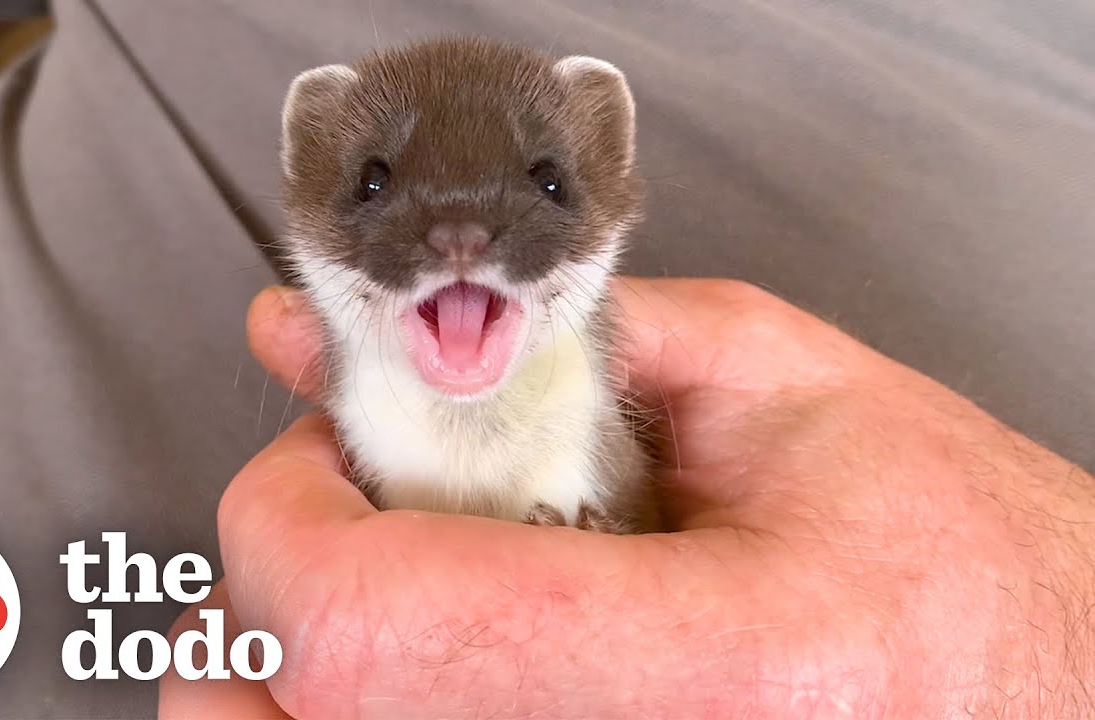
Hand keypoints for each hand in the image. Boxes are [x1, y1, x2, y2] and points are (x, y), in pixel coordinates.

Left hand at [161, 277, 1094, 718]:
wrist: (1042, 690)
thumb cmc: (966, 570)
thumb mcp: (788, 392)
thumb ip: (567, 348)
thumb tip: (372, 330)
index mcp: (705, 669)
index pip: (361, 630)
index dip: (285, 522)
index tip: (321, 458)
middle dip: (279, 593)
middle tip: (353, 518)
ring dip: (305, 669)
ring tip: (400, 588)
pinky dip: (367, 710)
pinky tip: (437, 658)